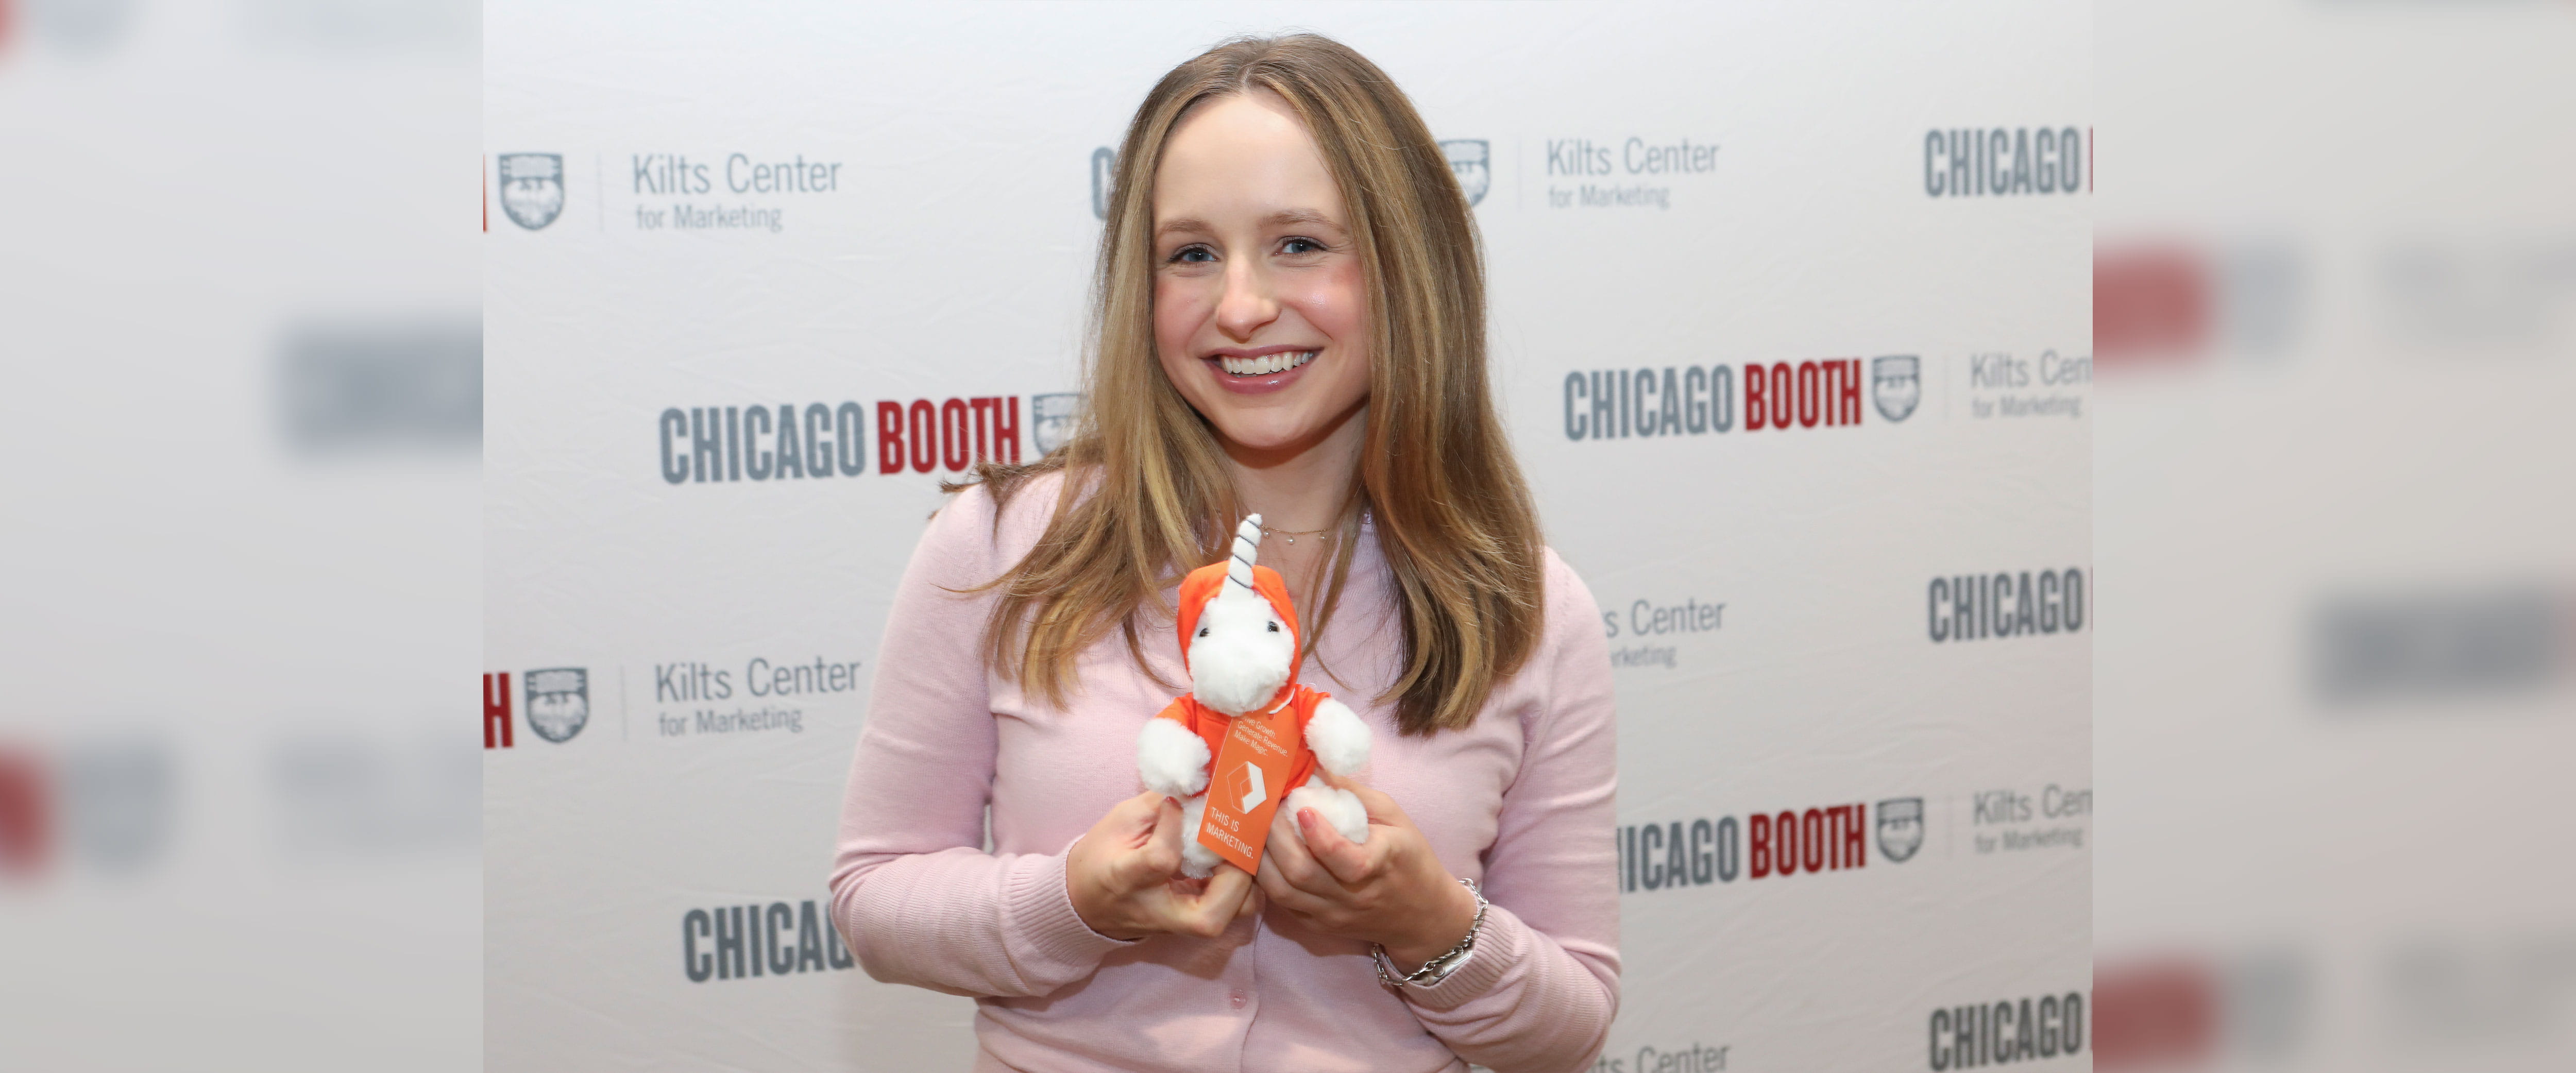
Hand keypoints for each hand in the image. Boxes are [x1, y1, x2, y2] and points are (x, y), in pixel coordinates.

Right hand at [1067, 791, 1262, 940]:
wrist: (1086, 901)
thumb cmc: (1103, 855)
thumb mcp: (1121, 820)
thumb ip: (1160, 803)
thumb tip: (1201, 786)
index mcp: (1127, 880)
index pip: (1161, 859)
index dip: (1174, 824)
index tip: (1174, 802)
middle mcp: (1158, 911)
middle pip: (1210, 917)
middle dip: (1236, 874)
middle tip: (1234, 838)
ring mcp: (1179, 926)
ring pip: (1233, 917)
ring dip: (1247, 880)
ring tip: (1236, 848)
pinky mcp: (1195, 925)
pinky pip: (1235, 909)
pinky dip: (1245, 883)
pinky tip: (1234, 857)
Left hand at [1255, 774, 1480, 971]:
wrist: (1421, 914)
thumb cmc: (1408, 857)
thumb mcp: (1395, 818)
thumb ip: (1356, 793)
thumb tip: (1315, 766)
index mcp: (1381, 864)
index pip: (1346, 860)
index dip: (1319, 836)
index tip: (1303, 809)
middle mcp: (1354, 896)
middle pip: (1302, 874)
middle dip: (1276, 837)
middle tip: (1267, 808)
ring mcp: (1333, 915)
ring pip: (1283, 892)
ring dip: (1262, 857)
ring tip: (1258, 829)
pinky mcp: (1319, 927)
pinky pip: (1281, 904)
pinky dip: (1266, 877)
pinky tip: (1264, 853)